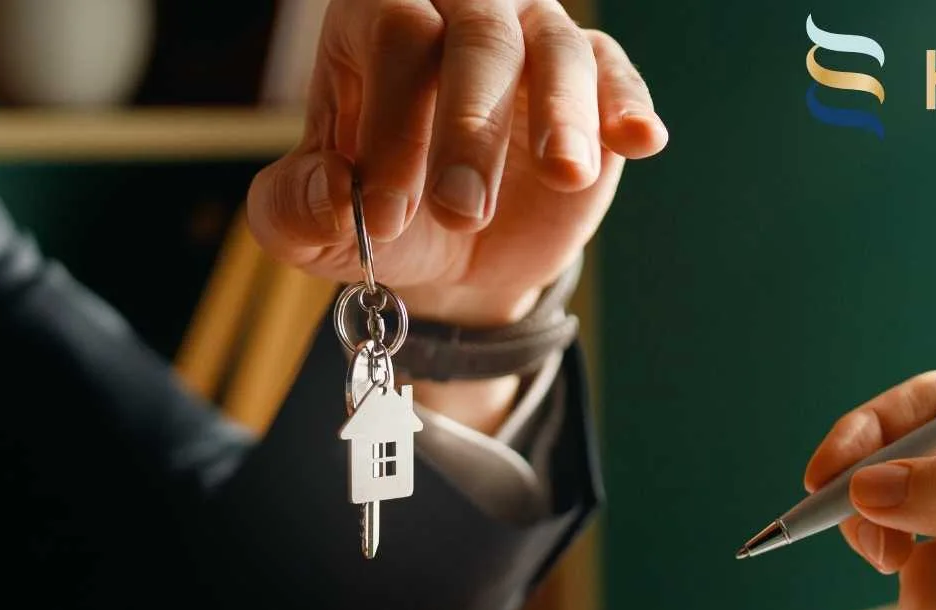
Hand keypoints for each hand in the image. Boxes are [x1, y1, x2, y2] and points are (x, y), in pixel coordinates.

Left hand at [247, 0, 668, 326]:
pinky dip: (627, 105)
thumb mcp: (313, 226)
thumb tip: (335, 194)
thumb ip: (296, 210)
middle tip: (460, 213)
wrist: (455, 258)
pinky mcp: (594, 82)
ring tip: (562, 174)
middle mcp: (458, 9)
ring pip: (555, 48)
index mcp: (377, 19)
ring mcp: (532, 38)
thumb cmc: (378, 217)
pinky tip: (639, 141)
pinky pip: (614, 74)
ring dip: (559, 113)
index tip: (383, 218)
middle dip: (471, 126)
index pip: (394, 35)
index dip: (392, 122)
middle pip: (476, 33)